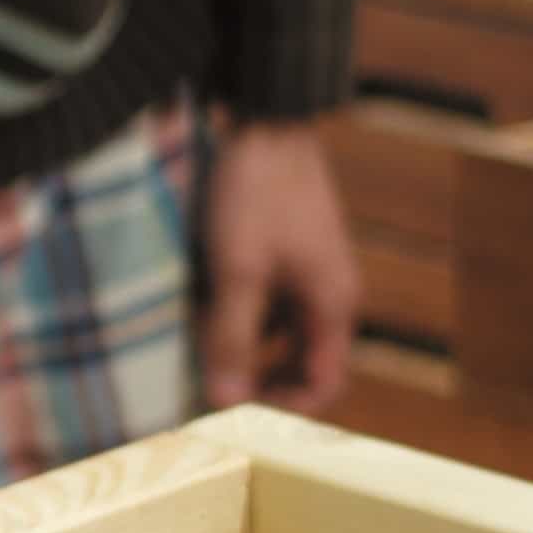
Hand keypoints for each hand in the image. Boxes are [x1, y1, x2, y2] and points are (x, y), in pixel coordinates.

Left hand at [199, 116, 359, 411]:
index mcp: (333, 303)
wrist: (263, 116)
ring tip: (198, 353)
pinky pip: (265, 303)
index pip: (324, 384)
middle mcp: (327, 293)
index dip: (285, 410)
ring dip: (243, 348)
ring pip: (278, 334)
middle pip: (301, 363)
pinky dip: (236, 315)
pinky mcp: (283, 253)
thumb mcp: (238, 269)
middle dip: (259, 383)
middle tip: (210, 391)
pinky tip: (198, 311)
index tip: (237, 416)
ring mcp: (306, 272)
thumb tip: (226, 402)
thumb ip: (232, 336)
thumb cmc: (257, 190)